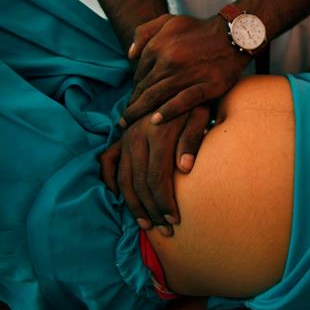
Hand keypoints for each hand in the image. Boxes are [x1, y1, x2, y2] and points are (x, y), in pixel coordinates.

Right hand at [101, 106, 209, 235]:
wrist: (176, 79)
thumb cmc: (195, 100)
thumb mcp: (200, 114)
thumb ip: (192, 140)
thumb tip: (184, 169)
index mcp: (157, 134)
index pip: (156, 178)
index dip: (164, 202)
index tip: (175, 220)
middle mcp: (136, 137)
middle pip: (139, 184)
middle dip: (152, 211)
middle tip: (165, 230)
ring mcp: (126, 138)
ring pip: (124, 179)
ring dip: (134, 205)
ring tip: (146, 224)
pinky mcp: (122, 138)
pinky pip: (110, 163)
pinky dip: (112, 182)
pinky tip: (119, 198)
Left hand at [120, 14, 249, 126]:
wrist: (233, 35)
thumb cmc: (199, 29)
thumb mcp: (169, 21)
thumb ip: (144, 32)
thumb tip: (130, 56)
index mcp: (159, 46)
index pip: (139, 73)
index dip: (134, 88)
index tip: (132, 100)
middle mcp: (170, 61)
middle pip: (145, 87)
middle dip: (132, 104)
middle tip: (124, 119)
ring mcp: (188, 75)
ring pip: (157, 97)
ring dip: (141, 112)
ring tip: (130, 123)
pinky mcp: (206, 87)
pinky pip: (182, 102)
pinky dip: (167, 112)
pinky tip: (155, 121)